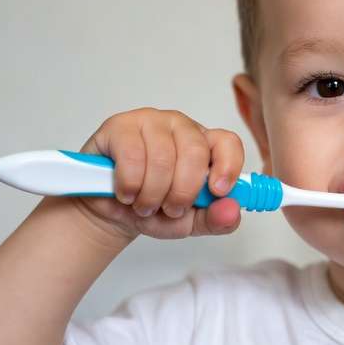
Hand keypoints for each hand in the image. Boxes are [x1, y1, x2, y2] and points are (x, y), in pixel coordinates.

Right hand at [67, 107, 244, 241]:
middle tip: (170, 209)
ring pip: (163, 156)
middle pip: (195, 151)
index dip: (227, 166)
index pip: (228, 142)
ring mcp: (150, 121)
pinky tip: (126, 193)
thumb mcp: (188, 222)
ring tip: (143, 205)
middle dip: (182, 191)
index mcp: (204, 145)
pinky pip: (132, 155)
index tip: (217, 191)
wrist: (110, 212)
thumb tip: (232, 210)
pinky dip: (130, 184)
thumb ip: (216, 219)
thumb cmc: (153, 209)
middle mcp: (180, 127)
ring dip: (152, 193)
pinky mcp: (120, 126)